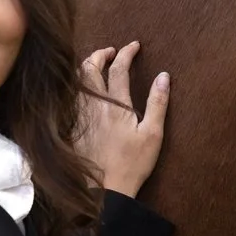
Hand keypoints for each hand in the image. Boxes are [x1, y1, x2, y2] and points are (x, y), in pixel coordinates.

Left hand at [76, 42, 168, 196]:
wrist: (105, 190)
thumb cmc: (132, 164)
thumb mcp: (153, 134)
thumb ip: (158, 103)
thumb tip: (164, 76)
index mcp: (117, 105)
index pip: (119, 68)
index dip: (126, 52)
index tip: (134, 45)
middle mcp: (95, 106)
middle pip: (90, 69)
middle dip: (100, 54)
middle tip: (112, 51)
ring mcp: (82, 116)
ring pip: (77, 83)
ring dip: (87, 69)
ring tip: (98, 67)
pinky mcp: (74, 128)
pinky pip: (72, 100)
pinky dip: (78, 88)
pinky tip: (85, 92)